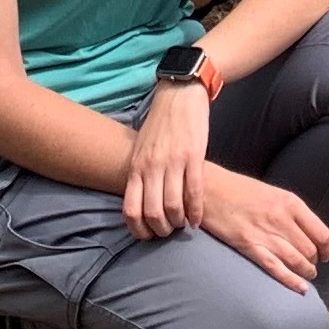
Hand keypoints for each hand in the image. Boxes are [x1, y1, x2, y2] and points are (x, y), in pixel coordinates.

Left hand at [121, 78, 209, 238]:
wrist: (179, 93)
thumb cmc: (159, 123)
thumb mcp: (140, 147)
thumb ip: (140, 172)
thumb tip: (140, 200)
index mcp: (136, 166)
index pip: (130, 209)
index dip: (139, 229)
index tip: (148, 235)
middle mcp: (152, 166)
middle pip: (152, 212)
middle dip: (162, 229)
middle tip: (169, 231)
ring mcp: (173, 161)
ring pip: (174, 206)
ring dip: (180, 223)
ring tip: (184, 225)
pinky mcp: (194, 155)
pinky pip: (194, 191)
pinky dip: (197, 211)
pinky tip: (198, 219)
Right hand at [194, 166, 328, 290]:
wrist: (210, 189)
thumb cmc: (239, 190)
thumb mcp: (272, 193)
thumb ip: (290, 211)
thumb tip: (306, 231)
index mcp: (290, 203)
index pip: (321, 232)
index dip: (327, 248)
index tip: (327, 255)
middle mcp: (282, 219)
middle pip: (310, 250)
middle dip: (315, 261)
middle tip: (312, 265)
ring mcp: (266, 234)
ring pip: (297, 261)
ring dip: (306, 272)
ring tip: (307, 276)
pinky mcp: (250, 246)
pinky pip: (276, 268)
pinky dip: (291, 281)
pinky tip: (300, 288)